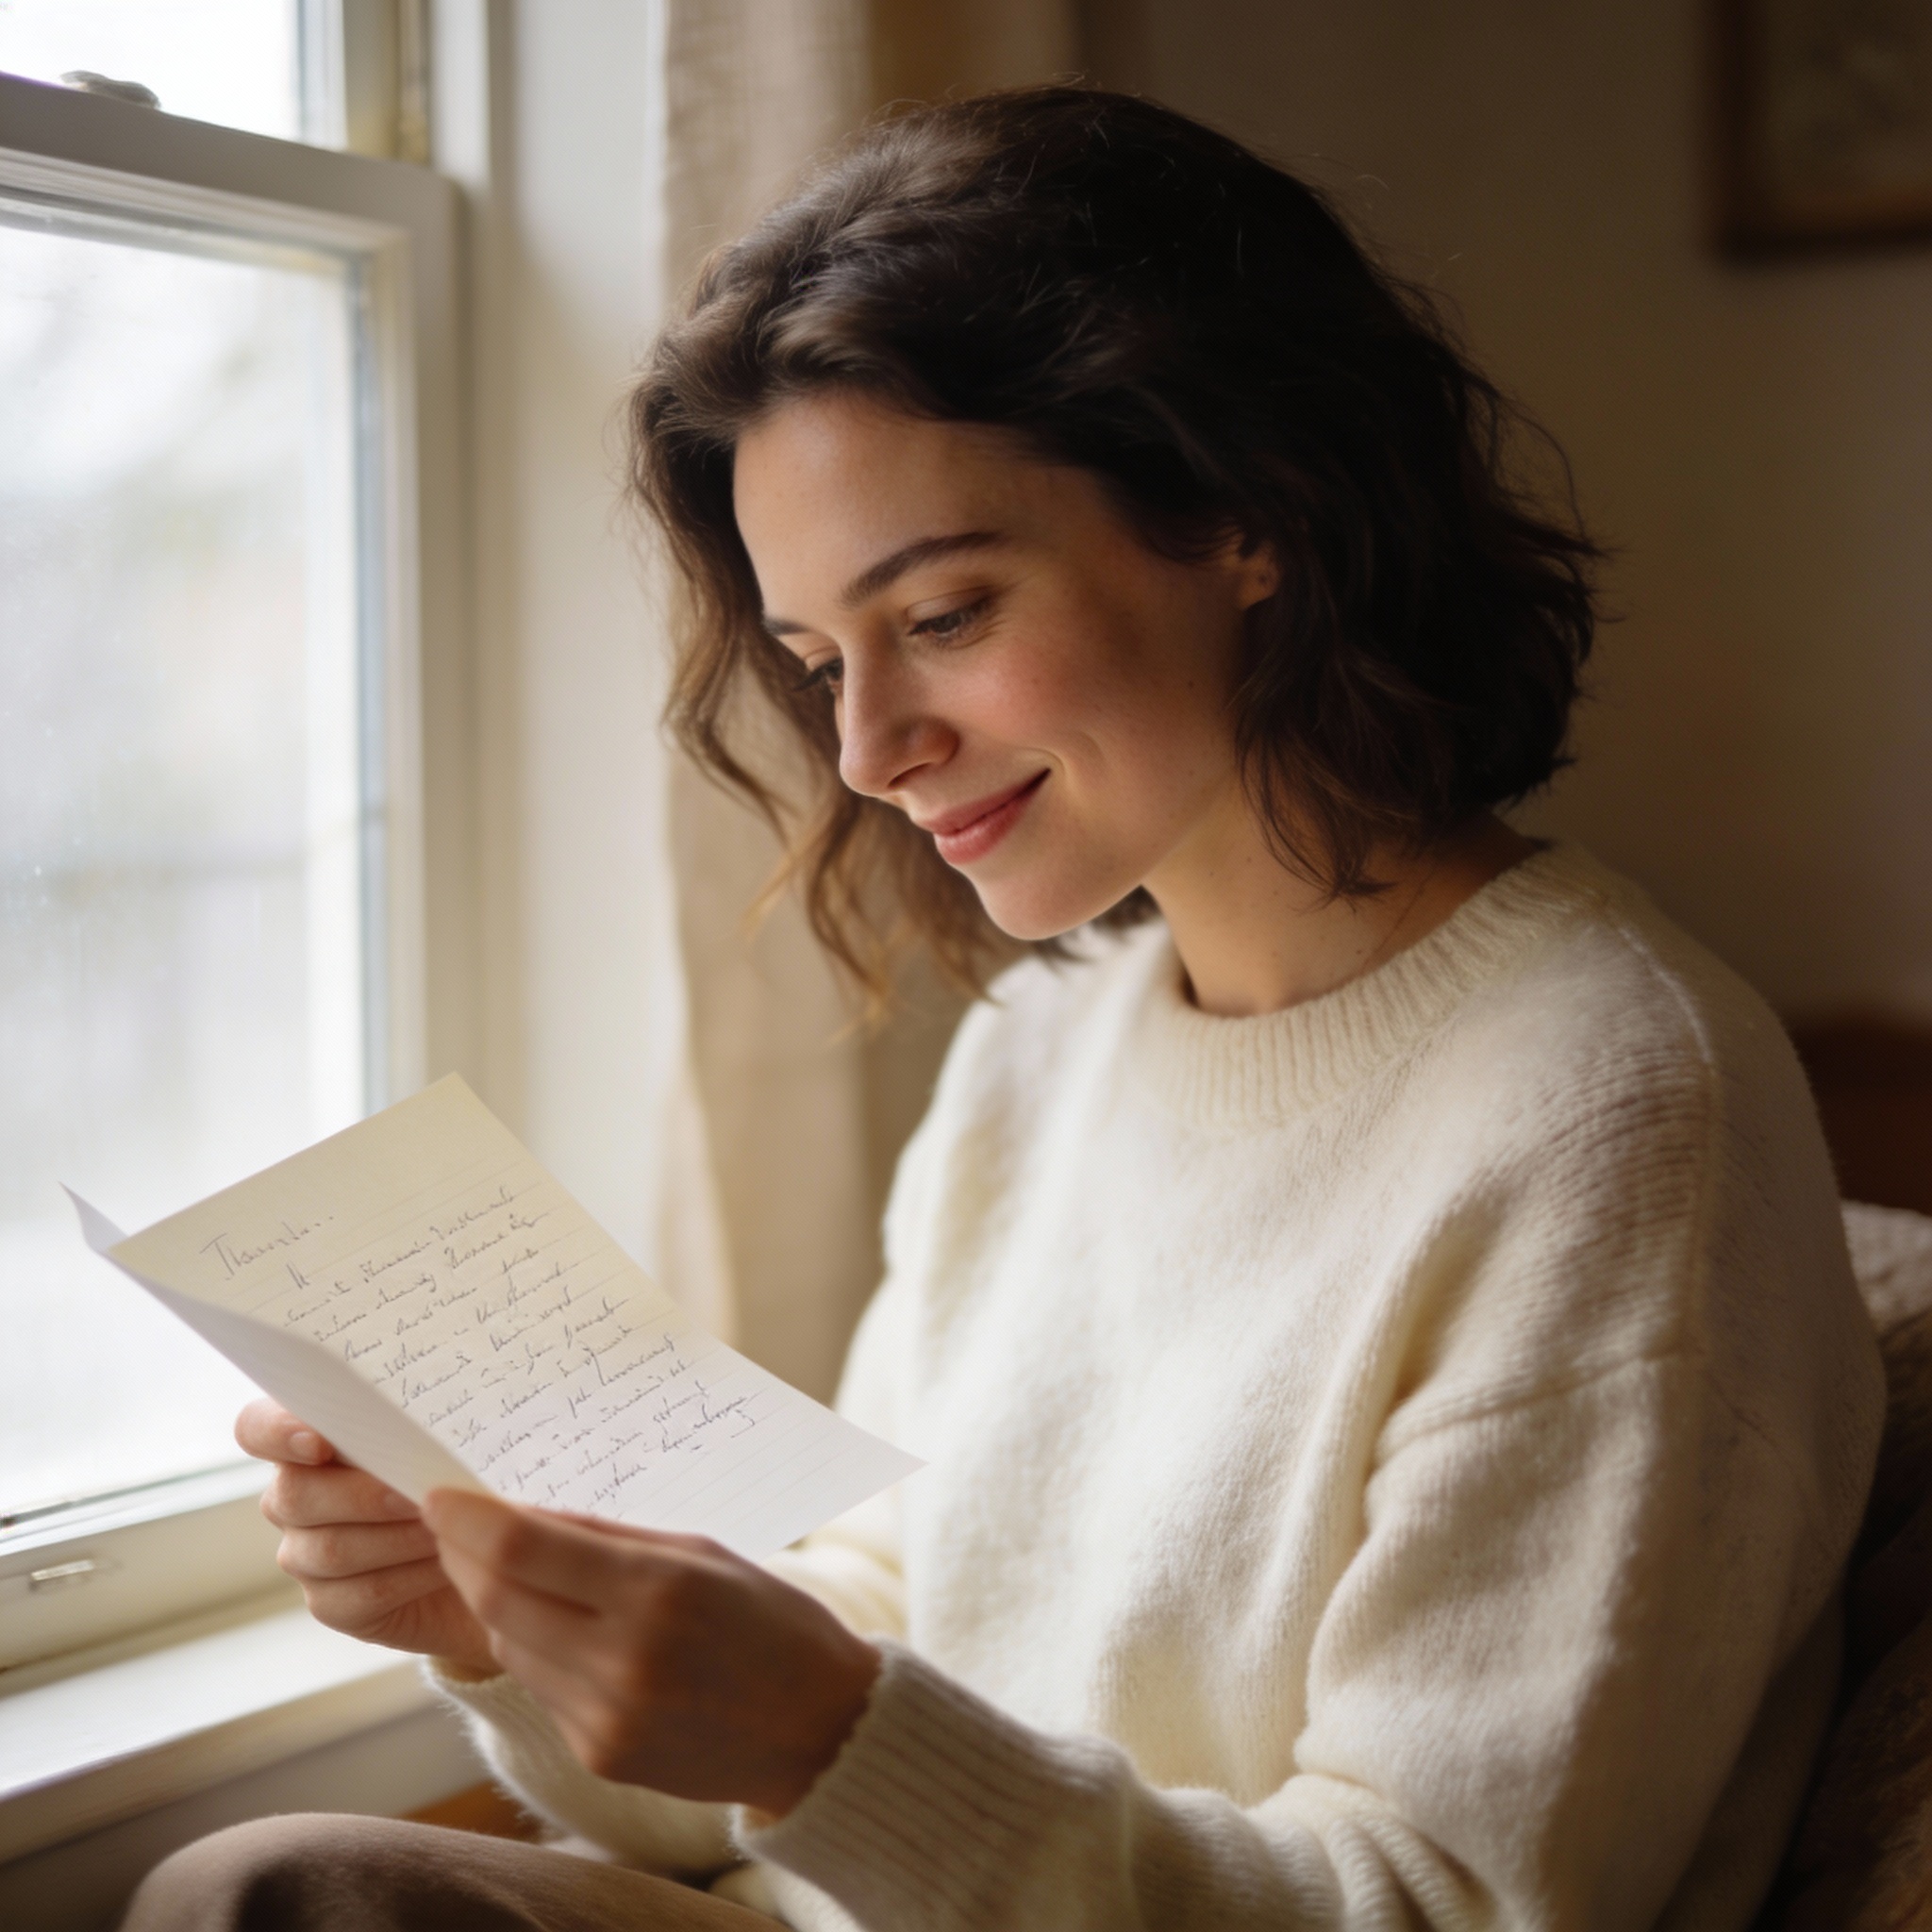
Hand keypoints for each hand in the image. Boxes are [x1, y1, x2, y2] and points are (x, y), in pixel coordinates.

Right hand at [236, 1399, 496, 1675]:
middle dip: (363, 1494)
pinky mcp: (333, 1603)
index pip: (256, 1428)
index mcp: (307, 1440)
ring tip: (448, 1528)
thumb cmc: (458, 1471)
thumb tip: (426, 1425)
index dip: (276, 1432)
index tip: (319, 1443)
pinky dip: (409, 1577)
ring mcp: (306, 1554)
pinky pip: (359, 1594)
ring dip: (397, 1538)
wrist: (483, 1547)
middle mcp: (294, 1497)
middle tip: (418, 1494)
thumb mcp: (443, 1435)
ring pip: (329, 1549)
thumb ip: (418, 1423)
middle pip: (295, 1494)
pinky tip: (446, 1563)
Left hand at [424, 1488, 880, 1815]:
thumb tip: (521, 1514)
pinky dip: (540, 1648)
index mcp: (658, 1592)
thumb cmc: (770, 1622)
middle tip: (455, 1525)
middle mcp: (623, 1660)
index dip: (467, 1520)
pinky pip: (541, 1686)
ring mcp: (606, 1717)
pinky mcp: (598, 1755)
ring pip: (509, 1644)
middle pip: (497, 1599)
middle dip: (464, 1556)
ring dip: (500, 1602)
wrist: (818, 1729)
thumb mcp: (701, 1553)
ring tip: (520, 1571)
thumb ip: (607, 1538)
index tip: (439, 1495)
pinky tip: (571, 1630)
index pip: (522, 1551)